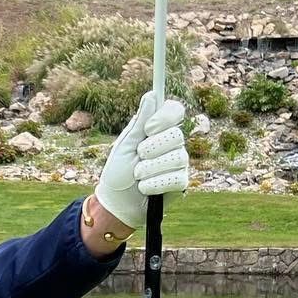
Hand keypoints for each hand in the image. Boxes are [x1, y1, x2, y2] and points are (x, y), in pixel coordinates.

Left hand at [94, 92, 188, 227]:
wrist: (117, 203)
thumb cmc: (118, 171)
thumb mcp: (126, 144)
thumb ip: (140, 121)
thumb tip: (152, 94)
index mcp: (158, 130)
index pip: (176, 110)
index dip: (165, 117)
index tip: (149, 128)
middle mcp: (172, 143)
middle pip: (177, 134)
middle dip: (152, 148)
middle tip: (139, 156)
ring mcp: (179, 162)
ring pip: (177, 157)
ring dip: (150, 168)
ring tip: (137, 176)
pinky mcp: (181, 183)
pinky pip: (176, 178)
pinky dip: (155, 184)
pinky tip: (145, 188)